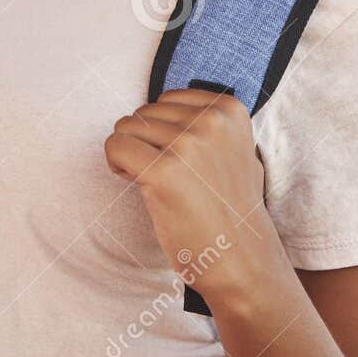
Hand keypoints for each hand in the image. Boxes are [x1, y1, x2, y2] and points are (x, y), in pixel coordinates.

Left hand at [103, 88, 288, 309]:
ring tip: (153, 181)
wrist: (241, 257)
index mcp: (229, 109)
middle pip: (144, 112)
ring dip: (129, 154)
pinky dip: (116, 164)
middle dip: (144, 142)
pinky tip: (135, 183)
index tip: (175, 157)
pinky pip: (116, 147)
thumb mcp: (238, 150)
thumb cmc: (232, 209)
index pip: (167, 99)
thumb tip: (169, 107)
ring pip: (126, 128)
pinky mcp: (164, 171)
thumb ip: (211, 126)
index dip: (162, 129)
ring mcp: (188, 144)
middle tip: (163, 174)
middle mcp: (210, 120)